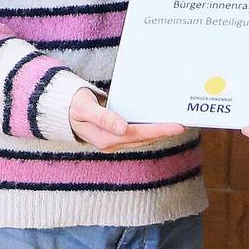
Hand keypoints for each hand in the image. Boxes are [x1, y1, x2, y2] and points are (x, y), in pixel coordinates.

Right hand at [68, 87, 187, 150]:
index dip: (159, 130)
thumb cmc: (72, 105)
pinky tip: (158, 124)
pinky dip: (150, 130)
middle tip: (185, 123)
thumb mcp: (84, 108)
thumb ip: (103, 117)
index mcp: (105, 138)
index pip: (138, 134)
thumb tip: (123, 128)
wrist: (62, 110)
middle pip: (144, 138)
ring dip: (159, 132)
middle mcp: (112, 143)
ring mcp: (114, 141)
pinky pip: (137, 135)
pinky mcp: (116, 137)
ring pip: (142, 139)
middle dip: (164, 132)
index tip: (177, 126)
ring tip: (177, 124)